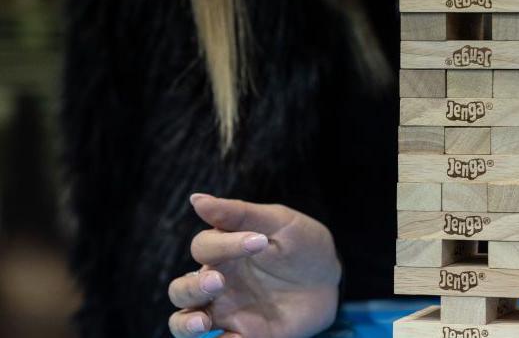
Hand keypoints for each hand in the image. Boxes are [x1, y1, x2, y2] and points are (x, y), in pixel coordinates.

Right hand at [167, 194, 341, 337]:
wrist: (330, 279)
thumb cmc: (301, 244)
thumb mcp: (279, 222)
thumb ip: (240, 214)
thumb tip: (196, 199)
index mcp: (224, 251)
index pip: (204, 247)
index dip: (225, 245)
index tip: (259, 242)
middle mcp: (217, 283)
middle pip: (181, 289)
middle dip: (193, 287)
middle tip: (219, 282)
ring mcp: (228, 311)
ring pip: (184, 321)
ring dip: (186, 324)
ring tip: (202, 323)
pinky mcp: (246, 335)